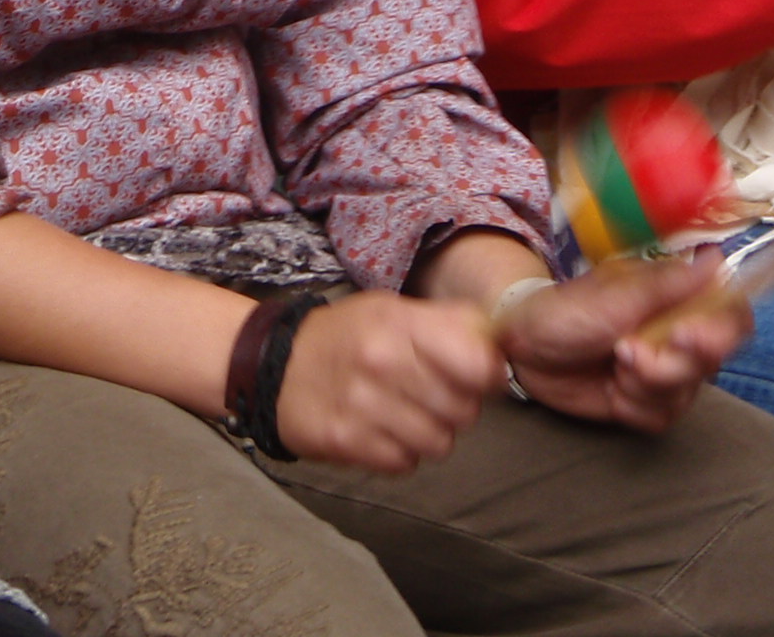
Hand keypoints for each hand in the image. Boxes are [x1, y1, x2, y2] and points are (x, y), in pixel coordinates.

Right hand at [272, 289, 502, 471]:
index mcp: (398, 322)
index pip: (477, 363)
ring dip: (428, 434)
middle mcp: (380, 361)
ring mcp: (361, 404)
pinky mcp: (345, 440)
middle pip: (464, 410)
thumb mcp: (392, 310)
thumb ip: (448, 323)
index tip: (475, 376)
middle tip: (430, 396)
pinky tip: (380, 431)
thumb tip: (500, 345)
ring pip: (438, 443)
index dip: (486, 374)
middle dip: (455, 408)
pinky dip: (398, 453)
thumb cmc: (346, 336)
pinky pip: (404, 463)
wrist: (273, 364)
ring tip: (403, 415)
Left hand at [498, 253, 747, 431]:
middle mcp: (678, 335)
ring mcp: (665, 371)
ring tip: (613, 362)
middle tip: (629, 351)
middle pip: (713, 359)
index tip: (690, 335)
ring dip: (646, 382)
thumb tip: (716, 259)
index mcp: (676, 299)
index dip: (725, 328)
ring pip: (686, 392)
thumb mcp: (613, 296)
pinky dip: (633, 405)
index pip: (730, 312)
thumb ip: (666, 285)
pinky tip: (611, 389)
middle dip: (673, 361)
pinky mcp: (646, 402)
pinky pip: (661, 416)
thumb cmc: (565, 310)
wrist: (523, 348)